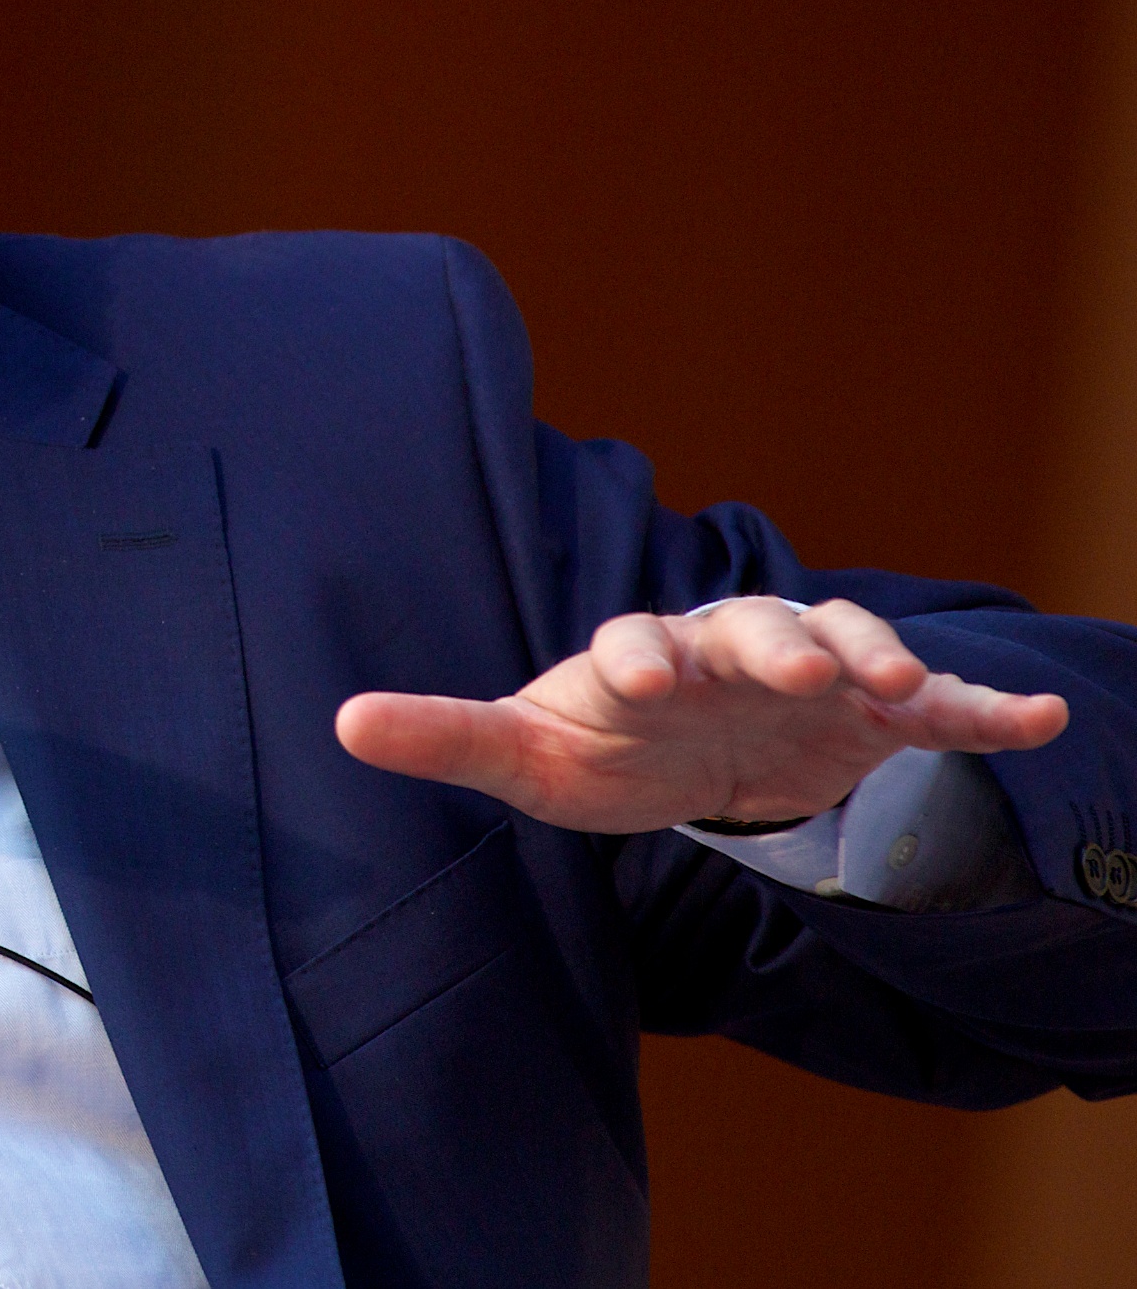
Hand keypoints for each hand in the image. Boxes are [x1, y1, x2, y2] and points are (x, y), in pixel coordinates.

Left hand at [334, 596, 1067, 833]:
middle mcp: (727, 648)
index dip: (634, 656)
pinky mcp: (875, 715)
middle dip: (773, 644)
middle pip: (751, 630)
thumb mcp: (524, 752)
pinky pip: (941, 709)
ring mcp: (809, 676)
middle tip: (796, 666)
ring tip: (910, 685)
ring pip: (848, 643)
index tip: (634, 674)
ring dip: (877, 656)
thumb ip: (443, 733)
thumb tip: (341, 720)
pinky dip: (989, 708)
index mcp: (639, 656)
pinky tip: (1041, 719)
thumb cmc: (600, 743)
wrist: (688, 747)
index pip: (634, 643)